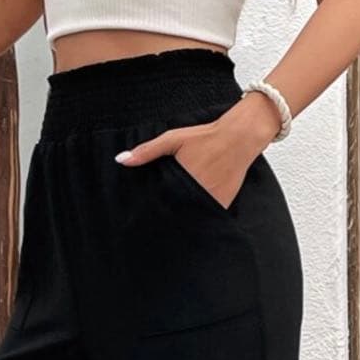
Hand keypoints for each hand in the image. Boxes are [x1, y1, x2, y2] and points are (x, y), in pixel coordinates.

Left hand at [114, 92, 281, 209]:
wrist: (239, 138)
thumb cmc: (205, 137)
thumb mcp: (172, 139)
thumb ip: (147, 151)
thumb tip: (121, 160)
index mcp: (180, 181)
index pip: (161, 204)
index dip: (153, 210)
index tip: (145, 215)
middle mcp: (195, 195)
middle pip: (175, 213)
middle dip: (167, 215)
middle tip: (155, 222)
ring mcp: (209, 202)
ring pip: (190, 217)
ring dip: (183, 217)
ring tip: (174, 218)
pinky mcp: (221, 206)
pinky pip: (206, 216)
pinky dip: (200, 214)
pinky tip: (193, 211)